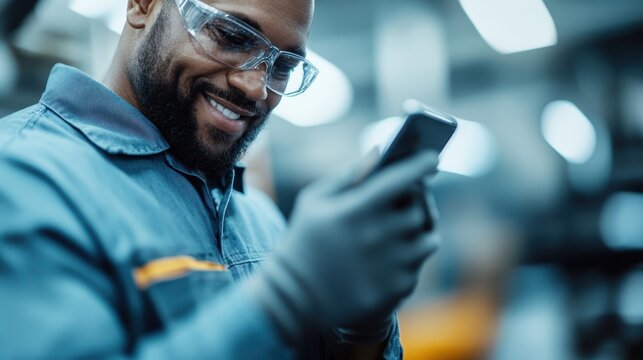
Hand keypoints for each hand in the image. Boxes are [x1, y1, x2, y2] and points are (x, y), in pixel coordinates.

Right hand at [250, 151, 439, 341]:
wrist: (295, 300)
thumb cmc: (304, 242)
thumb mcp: (314, 201)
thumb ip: (348, 174)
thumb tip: (380, 152)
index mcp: (355, 210)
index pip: (400, 179)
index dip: (420, 165)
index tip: (432, 157)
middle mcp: (377, 237)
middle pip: (418, 207)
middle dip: (416, 198)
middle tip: (410, 195)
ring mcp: (390, 265)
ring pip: (427, 235)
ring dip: (419, 226)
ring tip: (404, 224)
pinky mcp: (398, 288)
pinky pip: (420, 262)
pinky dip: (411, 253)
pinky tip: (392, 252)